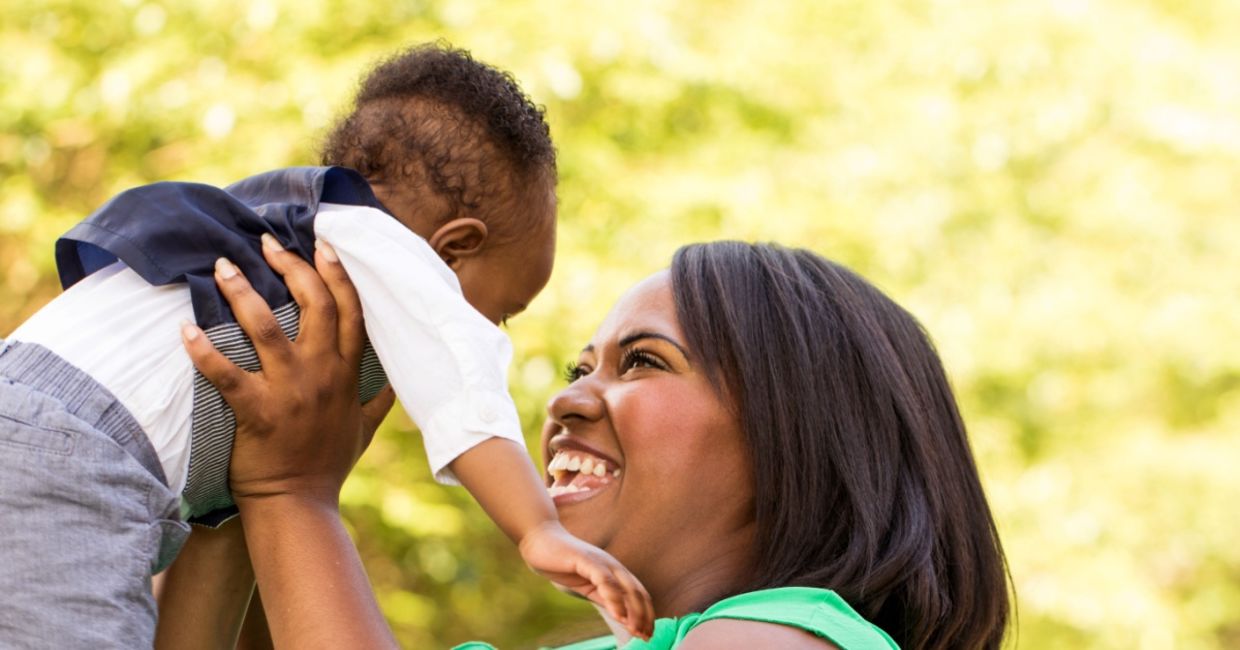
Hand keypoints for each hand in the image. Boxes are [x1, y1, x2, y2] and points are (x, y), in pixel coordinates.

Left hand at [181, 235, 394, 505]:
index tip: (322, 244)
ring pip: (267, 328)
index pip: (351, 311)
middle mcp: (322, 374)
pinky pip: (226, 374)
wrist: (300, 504)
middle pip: (314, 304)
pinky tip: (185, 330)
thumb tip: (394, 381)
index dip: (338, 273)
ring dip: (243, 293)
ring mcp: (290, 391)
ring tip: (223, 267)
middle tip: (266, 243)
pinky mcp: (257, 411)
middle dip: (291, 265)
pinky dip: (203, 351)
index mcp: (347, 374)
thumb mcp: (364, 428)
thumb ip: (379, 399)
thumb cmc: (329, 465)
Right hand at [518, 521, 654, 639]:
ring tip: (635, 630)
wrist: (540, 541)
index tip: (647, 635)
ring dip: (633, 611)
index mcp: (615, 572)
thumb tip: (622, 617)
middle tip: (644, 637)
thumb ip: (604, 598)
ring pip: (626, 587)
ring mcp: (601, 561)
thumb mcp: (588, 586)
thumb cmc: (563, 564)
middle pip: (637, 592)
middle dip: (643, 616)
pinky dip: (614, 598)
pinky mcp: (587, 559)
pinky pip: (605, 580)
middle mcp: (613, 566)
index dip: (646, 614)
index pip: (638, 594)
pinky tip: (617, 615)